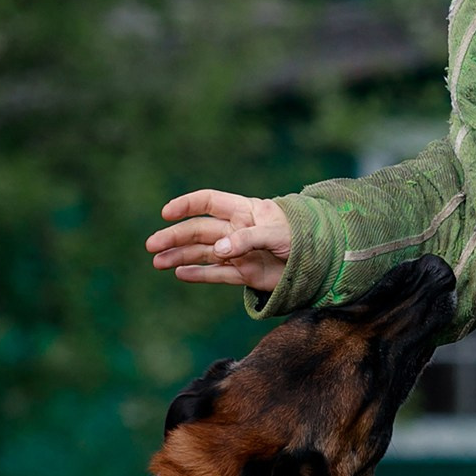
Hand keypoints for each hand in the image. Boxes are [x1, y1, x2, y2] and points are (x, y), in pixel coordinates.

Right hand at [147, 190, 293, 292]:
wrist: (322, 261)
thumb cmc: (302, 237)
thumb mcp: (277, 234)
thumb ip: (247, 239)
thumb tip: (218, 250)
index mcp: (244, 211)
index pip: (209, 202)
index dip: (187, 205)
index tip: (166, 213)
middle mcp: (236, 230)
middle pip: (199, 230)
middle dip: (174, 236)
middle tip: (152, 246)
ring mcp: (238, 252)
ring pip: (203, 253)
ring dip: (180, 256)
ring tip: (158, 262)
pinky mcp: (244, 273)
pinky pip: (217, 274)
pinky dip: (199, 274)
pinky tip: (180, 273)